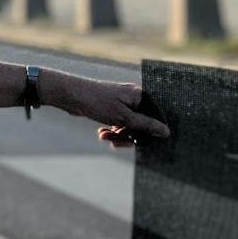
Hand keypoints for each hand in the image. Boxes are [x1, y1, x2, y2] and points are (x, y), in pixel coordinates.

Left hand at [43, 70, 168, 149]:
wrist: (71, 95)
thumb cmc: (98, 102)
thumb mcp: (123, 117)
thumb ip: (145, 125)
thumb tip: (166, 131)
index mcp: (141, 96)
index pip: (155, 118)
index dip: (149, 133)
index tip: (138, 142)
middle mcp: (134, 98)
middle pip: (142, 124)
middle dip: (129, 136)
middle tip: (115, 142)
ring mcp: (124, 103)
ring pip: (129, 126)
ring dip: (118, 135)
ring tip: (104, 137)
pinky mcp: (113, 109)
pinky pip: (119, 124)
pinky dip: (112, 131)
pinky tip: (102, 134)